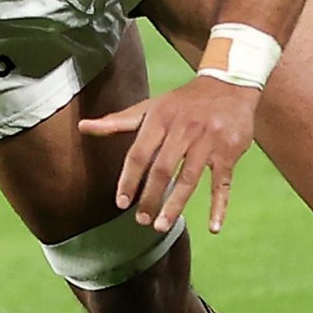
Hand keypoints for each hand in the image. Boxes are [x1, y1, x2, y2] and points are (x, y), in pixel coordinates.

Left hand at [79, 77, 260, 235]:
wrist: (229, 85)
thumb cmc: (184, 102)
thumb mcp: (152, 106)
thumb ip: (118, 121)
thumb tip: (83, 127)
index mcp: (160, 119)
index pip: (139, 154)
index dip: (129, 179)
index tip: (121, 203)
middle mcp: (183, 129)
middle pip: (162, 169)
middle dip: (150, 197)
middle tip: (141, 221)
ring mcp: (208, 141)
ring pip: (189, 178)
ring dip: (175, 205)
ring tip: (161, 226)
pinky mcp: (229, 151)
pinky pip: (223, 183)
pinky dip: (219, 206)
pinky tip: (214, 227)